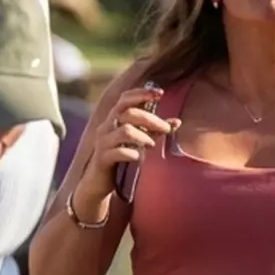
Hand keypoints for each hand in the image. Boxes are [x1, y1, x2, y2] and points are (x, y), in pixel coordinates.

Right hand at [71, 82, 175, 214]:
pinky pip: (118, 152)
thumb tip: (177, 121)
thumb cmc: (120, 157)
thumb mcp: (139, 141)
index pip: (125, 98)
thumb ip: (154, 131)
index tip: (160, 93)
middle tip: (166, 128)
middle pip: (128, 112)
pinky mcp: (102, 159)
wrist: (97, 182)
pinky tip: (139, 158)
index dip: (141, 93)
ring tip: (152, 145)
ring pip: (125, 131)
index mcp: (114, 119)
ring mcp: (103, 143)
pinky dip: (133, 154)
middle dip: (150, 118)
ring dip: (143, 136)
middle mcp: (106, 127)